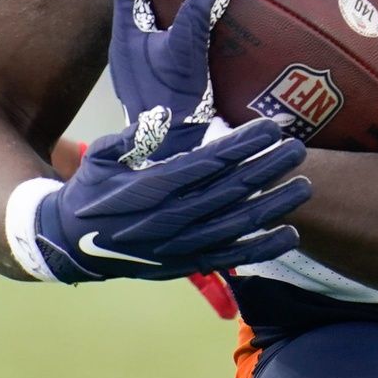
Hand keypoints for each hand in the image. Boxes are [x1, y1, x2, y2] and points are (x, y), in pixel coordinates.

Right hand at [14, 117, 308, 283]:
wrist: (72, 243)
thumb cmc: (91, 190)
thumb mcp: (101, 156)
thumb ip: (133, 136)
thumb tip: (161, 114)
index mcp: (151, 188)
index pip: (208, 163)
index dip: (243, 145)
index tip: (270, 128)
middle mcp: (171, 219)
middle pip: (231, 191)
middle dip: (268, 168)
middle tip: (299, 148)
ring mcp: (181, 245)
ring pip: (237, 225)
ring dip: (274, 206)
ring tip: (304, 185)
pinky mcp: (185, 263)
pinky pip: (231, 257)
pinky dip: (262, 248)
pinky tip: (290, 234)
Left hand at [108, 0, 221, 132]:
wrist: (165, 152)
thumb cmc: (172, 104)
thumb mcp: (188, 51)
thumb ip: (201, 8)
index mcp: (125, 28)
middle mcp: (125, 39)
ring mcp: (136, 56)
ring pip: (143, 6)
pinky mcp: (150, 70)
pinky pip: (158, 26)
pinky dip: (174, 10)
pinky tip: (199, 16)